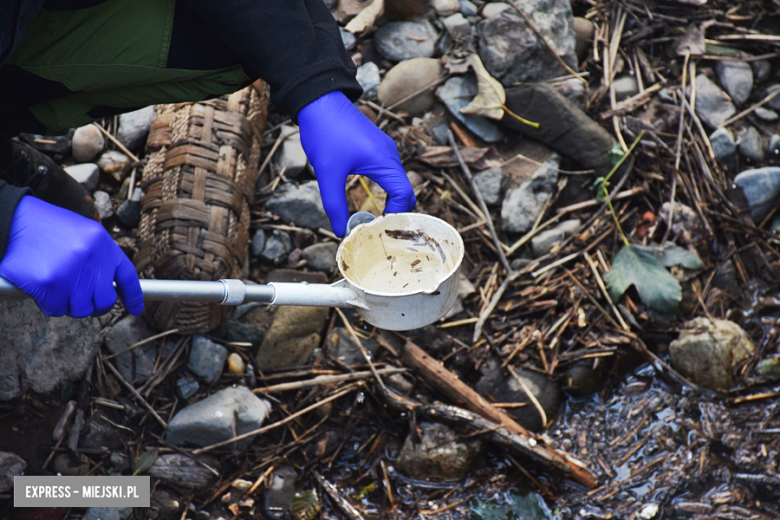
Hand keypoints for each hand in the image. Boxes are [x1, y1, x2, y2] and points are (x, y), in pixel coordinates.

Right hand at [0, 196, 143, 317]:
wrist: (11, 219)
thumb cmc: (45, 228)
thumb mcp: (82, 234)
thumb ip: (97, 258)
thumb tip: (107, 290)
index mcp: (103, 244)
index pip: (127, 276)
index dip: (133, 296)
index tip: (135, 308)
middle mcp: (93, 258)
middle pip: (105, 300)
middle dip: (92, 305)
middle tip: (76, 297)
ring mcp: (72, 273)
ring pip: (80, 309)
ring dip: (66, 303)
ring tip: (54, 284)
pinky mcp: (50, 284)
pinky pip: (55, 309)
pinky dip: (47, 304)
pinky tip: (39, 287)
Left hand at [298, 90, 415, 236]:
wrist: (319, 99)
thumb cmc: (325, 132)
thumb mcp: (327, 173)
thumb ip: (335, 204)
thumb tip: (341, 231)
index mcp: (384, 160)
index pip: (404, 195)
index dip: (396, 216)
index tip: (380, 229)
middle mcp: (390, 155)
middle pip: (405, 191)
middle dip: (396, 213)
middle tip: (379, 230)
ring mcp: (385, 150)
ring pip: (397, 183)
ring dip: (391, 202)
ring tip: (374, 219)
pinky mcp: (376, 148)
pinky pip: (389, 173)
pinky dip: (386, 190)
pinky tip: (371, 199)